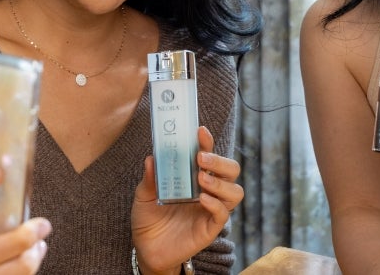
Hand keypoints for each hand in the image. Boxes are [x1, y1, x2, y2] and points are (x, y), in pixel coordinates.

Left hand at [132, 126, 242, 274]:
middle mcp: (208, 190)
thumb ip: (150, 178)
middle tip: (201, 158)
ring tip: (201, 179)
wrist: (146, 249)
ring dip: (220, 182)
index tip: (199, 131)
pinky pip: (223, 214)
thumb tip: (151, 157)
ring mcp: (211, 209)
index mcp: (195, 176)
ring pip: (235, 191)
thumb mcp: (144, 195)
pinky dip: (215, 204)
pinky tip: (202, 199)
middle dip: (220, 161)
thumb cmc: (149, 218)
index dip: (207, 142)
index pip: (209, 154)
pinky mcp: (210, 228)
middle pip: (231, 169)